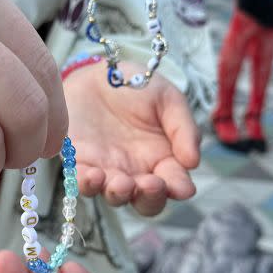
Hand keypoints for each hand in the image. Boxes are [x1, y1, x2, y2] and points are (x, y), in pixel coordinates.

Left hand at [64, 63, 198, 215]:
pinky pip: (81, 181)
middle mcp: (136, 172)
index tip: (182, 187)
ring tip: (121, 183)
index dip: (179, 188)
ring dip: (118, 194)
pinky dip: (86, 184)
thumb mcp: (168, 99)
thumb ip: (183, 128)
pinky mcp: (79, 162)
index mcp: (162, 160)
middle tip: (151, 185)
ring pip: (114, 196)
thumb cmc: (138, 86)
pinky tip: (93, 176)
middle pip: (146, 201)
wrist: (98, 71)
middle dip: (149, 198)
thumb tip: (193, 163)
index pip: (174, 183)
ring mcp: (107, 171)